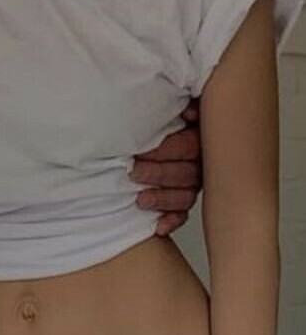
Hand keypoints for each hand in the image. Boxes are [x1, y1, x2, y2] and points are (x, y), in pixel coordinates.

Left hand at [131, 103, 201, 233]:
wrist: (145, 131)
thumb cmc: (157, 119)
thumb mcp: (171, 108)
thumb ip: (181, 108)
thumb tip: (188, 113)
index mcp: (199, 137)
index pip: (189, 146)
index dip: (166, 150)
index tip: (142, 151)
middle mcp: (201, 162)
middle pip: (187, 173)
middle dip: (159, 174)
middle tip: (134, 172)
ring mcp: (194, 183)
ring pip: (186, 196)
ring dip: (163, 200)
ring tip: (140, 200)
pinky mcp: (183, 200)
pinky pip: (183, 214)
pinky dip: (171, 221)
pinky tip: (159, 226)